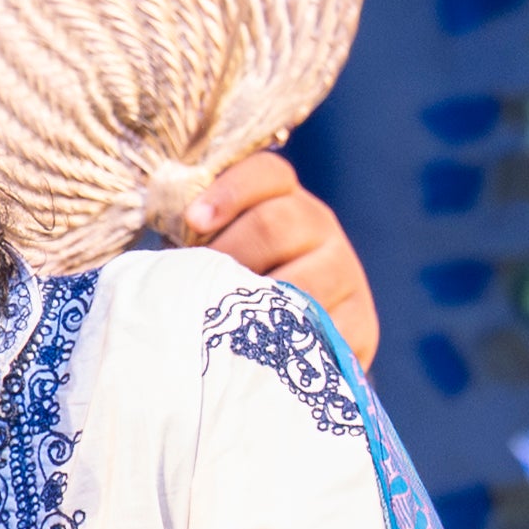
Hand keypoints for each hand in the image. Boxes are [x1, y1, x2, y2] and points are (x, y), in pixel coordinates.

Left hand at [180, 150, 379, 364]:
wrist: (286, 353)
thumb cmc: (232, 296)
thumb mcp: (216, 258)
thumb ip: (197, 241)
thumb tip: (167, 249)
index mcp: (285, 199)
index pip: (266, 173)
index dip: (229, 191)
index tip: (193, 220)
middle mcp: (321, 227)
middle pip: (275, 224)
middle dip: (230, 255)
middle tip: (201, 287)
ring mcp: (346, 274)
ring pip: (299, 280)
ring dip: (254, 304)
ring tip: (224, 324)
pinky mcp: (361, 323)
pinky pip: (322, 330)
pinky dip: (286, 343)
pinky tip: (258, 354)